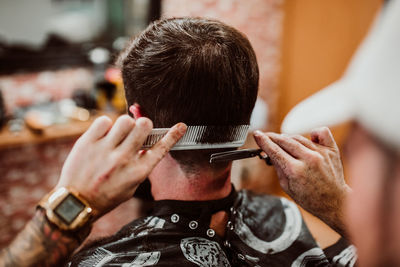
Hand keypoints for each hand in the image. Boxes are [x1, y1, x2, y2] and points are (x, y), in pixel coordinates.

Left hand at [56, 115, 186, 218]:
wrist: (75, 203)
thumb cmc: (106, 196)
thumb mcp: (131, 186)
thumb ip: (141, 166)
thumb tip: (147, 146)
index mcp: (137, 172)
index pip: (161, 148)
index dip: (173, 135)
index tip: (181, 126)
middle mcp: (123, 159)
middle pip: (143, 125)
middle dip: (144, 125)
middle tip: (137, 131)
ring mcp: (104, 150)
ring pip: (125, 120)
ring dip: (125, 125)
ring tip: (118, 134)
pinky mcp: (87, 143)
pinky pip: (104, 120)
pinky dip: (105, 126)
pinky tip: (103, 136)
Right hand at [253, 127, 350, 236]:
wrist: (333, 202)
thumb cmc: (310, 198)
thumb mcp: (287, 186)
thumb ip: (278, 167)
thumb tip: (270, 152)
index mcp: (296, 170)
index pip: (275, 150)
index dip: (263, 141)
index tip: (257, 135)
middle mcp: (309, 159)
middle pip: (285, 141)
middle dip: (272, 137)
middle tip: (266, 137)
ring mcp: (321, 153)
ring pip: (299, 137)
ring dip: (288, 138)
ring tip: (282, 142)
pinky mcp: (331, 150)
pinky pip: (321, 132)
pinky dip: (313, 133)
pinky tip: (308, 137)